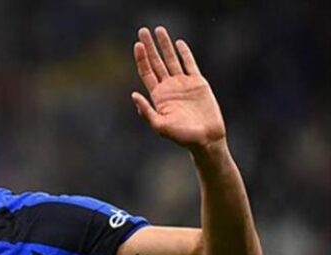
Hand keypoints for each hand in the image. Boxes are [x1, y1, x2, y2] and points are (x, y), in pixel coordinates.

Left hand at [132, 26, 225, 151]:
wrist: (206, 138)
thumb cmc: (182, 137)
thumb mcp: (160, 126)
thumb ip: (146, 112)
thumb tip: (133, 95)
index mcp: (158, 96)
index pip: (146, 72)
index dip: (141, 58)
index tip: (137, 44)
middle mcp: (168, 88)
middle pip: (156, 62)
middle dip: (149, 46)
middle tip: (142, 30)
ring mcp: (183, 84)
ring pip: (172, 60)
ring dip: (165, 45)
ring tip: (159, 30)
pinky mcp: (198, 83)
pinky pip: (190, 64)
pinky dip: (185, 53)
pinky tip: (178, 43)